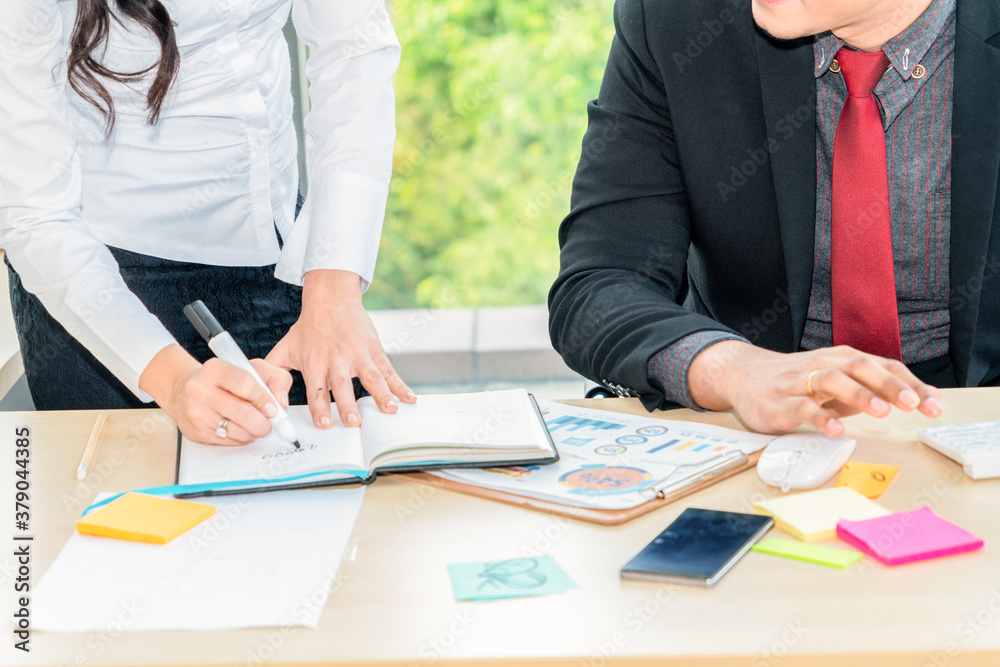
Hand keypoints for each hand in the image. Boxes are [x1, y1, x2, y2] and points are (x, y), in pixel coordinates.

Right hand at [140, 344, 292, 444]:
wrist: (184, 390)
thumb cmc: (224, 379)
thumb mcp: (251, 368)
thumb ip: (274, 378)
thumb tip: (281, 403)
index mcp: (215, 370)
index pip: (246, 384)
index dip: (264, 398)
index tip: (272, 406)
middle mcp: (201, 391)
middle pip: (242, 413)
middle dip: (263, 422)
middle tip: (269, 423)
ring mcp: (197, 414)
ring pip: (237, 432)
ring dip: (253, 432)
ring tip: (255, 424)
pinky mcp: (197, 432)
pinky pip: (229, 442)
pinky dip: (241, 438)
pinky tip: (240, 428)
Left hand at [266, 269, 415, 428]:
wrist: (330, 299)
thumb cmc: (308, 328)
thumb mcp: (285, 348)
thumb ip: (273, 374)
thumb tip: (267, 399)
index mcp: (314, 362)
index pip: (315, 390)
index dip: (320, 408)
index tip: (325, 424)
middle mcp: (336, 360)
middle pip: (342, 386)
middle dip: (348, 405)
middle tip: (354, 422)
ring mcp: (357, 355)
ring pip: (370, 378)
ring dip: (381, 395)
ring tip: (390, 411)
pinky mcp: (374, 350)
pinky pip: (388, 370)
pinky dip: (400, 385)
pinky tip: (409, 398)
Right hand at [687, 341, 943, 436]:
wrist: (744, 376)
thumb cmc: (797, 381)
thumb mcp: (838, 382)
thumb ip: (871, 390)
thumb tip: (918, 398)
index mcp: (842, 360)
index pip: (883, 367)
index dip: (910, 384)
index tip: (934, 405)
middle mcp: (824, 365)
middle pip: (860, 367)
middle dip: (889, 385)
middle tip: (912, 404)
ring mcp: (800, 382)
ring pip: (831, 380)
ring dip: (858, 395)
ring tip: (881, 412)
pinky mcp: (779, 402)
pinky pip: (801, 407)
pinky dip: (820, 417)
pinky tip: (836, 430)